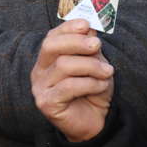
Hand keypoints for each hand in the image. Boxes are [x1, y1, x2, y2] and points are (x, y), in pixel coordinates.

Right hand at [31, 20, 114, 141]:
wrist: (95, 122)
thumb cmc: (93, 91)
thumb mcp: (95, 64)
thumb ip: (90, 48)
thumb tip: (89, 28)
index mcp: (48, 60)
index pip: (52, 37)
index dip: (68, 28)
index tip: (87, 25)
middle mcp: (39, 72)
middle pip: (51, 46)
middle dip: (77, 42)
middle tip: (97, 45)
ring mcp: (40, 88)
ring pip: (64, 65)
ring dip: (92, 67)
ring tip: (108, 73)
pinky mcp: (46, 103)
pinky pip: (69, 86)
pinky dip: (90, 83)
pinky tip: (101, 86)